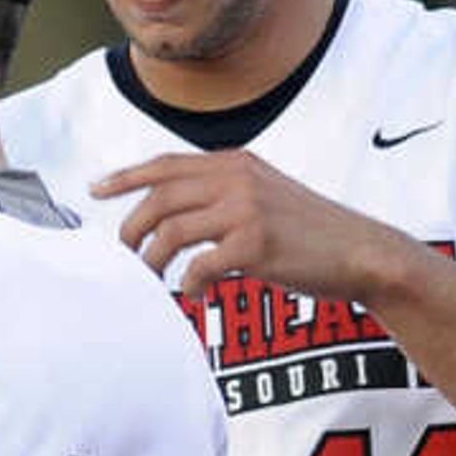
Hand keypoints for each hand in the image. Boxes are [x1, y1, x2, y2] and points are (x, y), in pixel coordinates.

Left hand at [90, 146, 388, 294]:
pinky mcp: (256, 244)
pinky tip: (197, 293)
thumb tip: (174, 218)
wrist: (359, 251)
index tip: (96, 190)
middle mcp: (237, 178)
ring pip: (172, 232)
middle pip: (160, 198)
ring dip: (152, 260)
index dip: (127, 177)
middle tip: (125, 257)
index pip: (167, 164)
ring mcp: (246, 209)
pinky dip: (189, 283)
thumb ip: (223, 197)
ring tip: (152, 279)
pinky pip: (199, 266)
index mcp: (236, 163)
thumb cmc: (308, 233)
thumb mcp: (264, 196)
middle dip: (132, 230)